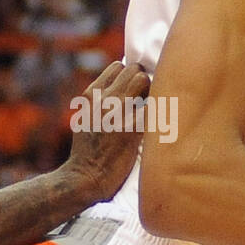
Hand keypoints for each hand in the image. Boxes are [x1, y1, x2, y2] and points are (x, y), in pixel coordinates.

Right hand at [63, 61, 150, 203]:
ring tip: (152, 108)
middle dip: (144, 81)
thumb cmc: (87, 151)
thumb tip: (118, 90)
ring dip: (152, 91)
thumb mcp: (86, 119)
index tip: (135, 89)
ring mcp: (117, 112)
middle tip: (147, 100)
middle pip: (134, 70)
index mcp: (91, 94)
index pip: (118, 67)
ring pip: (144, 80)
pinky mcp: (132, 129)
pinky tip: (160, 122)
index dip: (130, 75)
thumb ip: (99, 102)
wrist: (85, 177)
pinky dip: (159, 111)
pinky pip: (153, 106)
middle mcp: (104, 99)